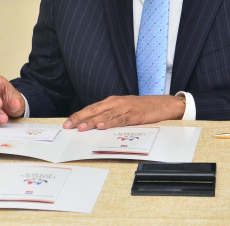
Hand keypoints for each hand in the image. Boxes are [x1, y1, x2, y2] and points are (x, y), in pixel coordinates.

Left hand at [63, 95, 185, 130]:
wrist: (161, 104)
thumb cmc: (140, 108)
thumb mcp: (122, 109)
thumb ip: (109, 116)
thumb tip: (93, 126)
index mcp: (110, 102)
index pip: (90, 109)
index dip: (78, 115)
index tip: (67, 123)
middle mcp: (115, 103)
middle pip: (94, 111)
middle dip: (80, 118)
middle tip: (69, 126)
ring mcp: (124, 108)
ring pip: (105, 116)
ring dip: (92, 122)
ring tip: (82, 127)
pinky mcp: (134, 115)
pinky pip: (120, 120)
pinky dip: (110, 123)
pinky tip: (102, 126)